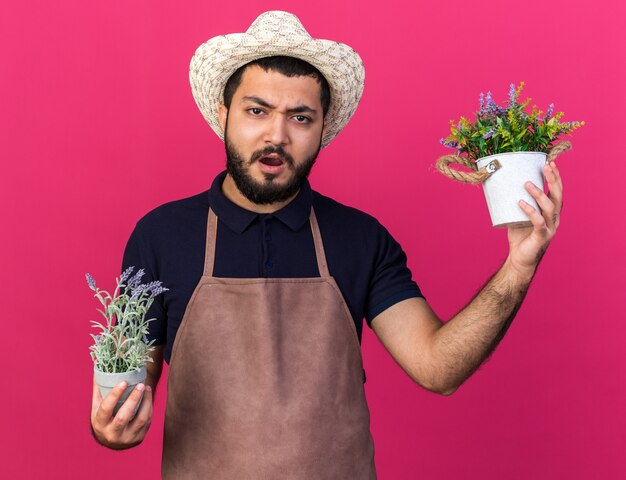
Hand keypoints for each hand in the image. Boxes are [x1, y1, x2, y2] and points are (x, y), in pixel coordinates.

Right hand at [90, 377, 152, 449]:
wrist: (112, 441)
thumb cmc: (104, 418)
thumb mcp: (97, 406)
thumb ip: (99, 387)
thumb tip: (98, 362)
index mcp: (100, 424)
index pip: (106, 409)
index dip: (115, 395)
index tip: (124, 382)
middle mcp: (112, 434)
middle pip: (123, 416)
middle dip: (134, 399)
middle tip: (141, 384)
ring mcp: (127, 438)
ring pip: (140, 419)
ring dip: (146, 401)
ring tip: (146, 388)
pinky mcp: (138, 439)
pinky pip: (147, 421)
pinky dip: (149, 407)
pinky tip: (148, 396)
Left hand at [506, 160, 562, 275]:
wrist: (519, 259)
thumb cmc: (519, 236)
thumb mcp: (519, 215)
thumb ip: (516, 202)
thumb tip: (501, 184)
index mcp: (551, 213)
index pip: (557, 192)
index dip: (556, 177)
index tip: (550, 163)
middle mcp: (554, 219)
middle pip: (558, 196)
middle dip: (553, 180)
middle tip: (546, 167)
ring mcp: (550, 228)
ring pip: (549, 208)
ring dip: (539, 194)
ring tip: (527, 184)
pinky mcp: (541, 237)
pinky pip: (538, 222)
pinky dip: (530, 211)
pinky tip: (521, 203)